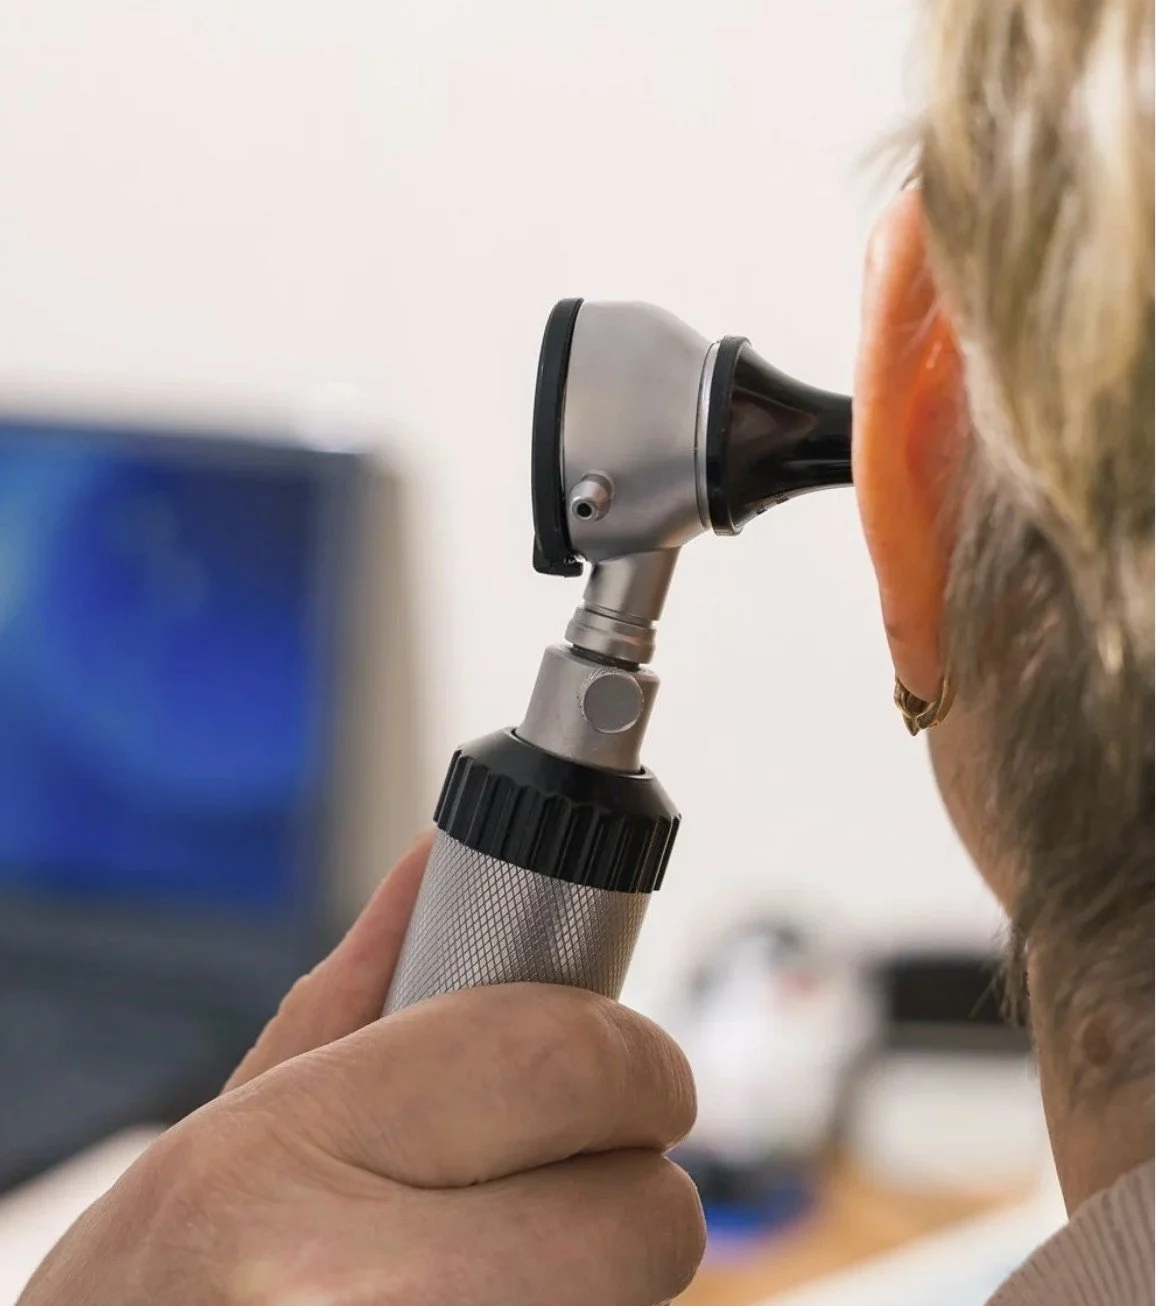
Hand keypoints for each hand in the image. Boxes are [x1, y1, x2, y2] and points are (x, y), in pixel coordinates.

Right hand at [20, 834, 704, 1305]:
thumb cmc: (146, 1298)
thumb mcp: (218, 1133)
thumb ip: (353, 994)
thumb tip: (435, 862)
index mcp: (284, 1159)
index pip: (560, 1061)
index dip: (631, 1058)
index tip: (629, 1068)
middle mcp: (360, 1291)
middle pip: (645, 1216)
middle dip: (637, 1185)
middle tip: (578, 1174)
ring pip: (638, 1302)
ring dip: (605, 1272)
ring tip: (501, 1257)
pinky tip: (481, 1301)